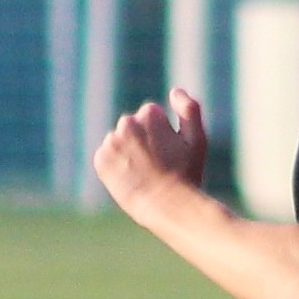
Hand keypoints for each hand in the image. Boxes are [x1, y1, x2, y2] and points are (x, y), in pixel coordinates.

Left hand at [92, 89, 210, 207]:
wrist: (166, 207)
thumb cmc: (186, 175)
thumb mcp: (197, 140)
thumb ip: (190, 109)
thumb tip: (174, 91)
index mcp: (149, 113)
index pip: (151, 116)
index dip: (162, 136)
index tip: (168, 153)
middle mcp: (126, 123)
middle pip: (133, 128)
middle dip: (142, 142)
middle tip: (156, 165)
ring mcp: (111, 142)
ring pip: (119, 143)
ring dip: (127, 154)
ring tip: (143, 173)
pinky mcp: (100, 160)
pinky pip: (107, 159)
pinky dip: (115, 167)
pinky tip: (129, 179)